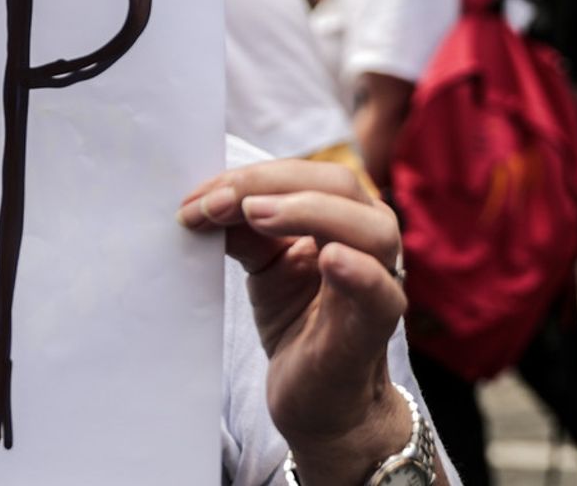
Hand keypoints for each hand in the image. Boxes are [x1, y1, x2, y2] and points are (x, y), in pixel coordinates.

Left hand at [179, 159, 411, 480]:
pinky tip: (328, 259)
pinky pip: (380, 293)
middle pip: (338, 185)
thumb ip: (243, 229)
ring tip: (256, 216)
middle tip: (216, 203)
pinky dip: (358, 271)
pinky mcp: (374, 329)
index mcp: (342, 217)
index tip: (195, 196)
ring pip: (372, 228)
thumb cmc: (297, 322)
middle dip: (270, 184)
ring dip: (309, 211)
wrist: (319, 402)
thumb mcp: (263, 265)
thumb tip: (204, 202)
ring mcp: (378, 283)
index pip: (303, 174)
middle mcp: (369, 242)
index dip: (248, 176)